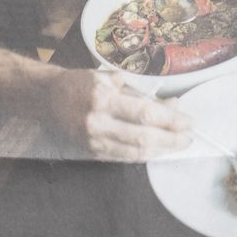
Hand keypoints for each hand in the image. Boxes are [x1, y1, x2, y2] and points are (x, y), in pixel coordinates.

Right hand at [44, 70, 191, 161]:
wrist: (48, 98)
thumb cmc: (81, 84)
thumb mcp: (110, 80)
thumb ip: (140, 94)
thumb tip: (171, 105)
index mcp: (103, 98)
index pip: (145, 113)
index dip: (171, 120)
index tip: (189, 121)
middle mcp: (97, 122)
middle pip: (143, 136)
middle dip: (171, 139)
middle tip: (189, 137)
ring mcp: (93, 140)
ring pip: (135, 151)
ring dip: (161, 150)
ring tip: (178, 144)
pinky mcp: (91, 152)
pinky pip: (124, 157)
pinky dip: (144, 155)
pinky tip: (157, 150)